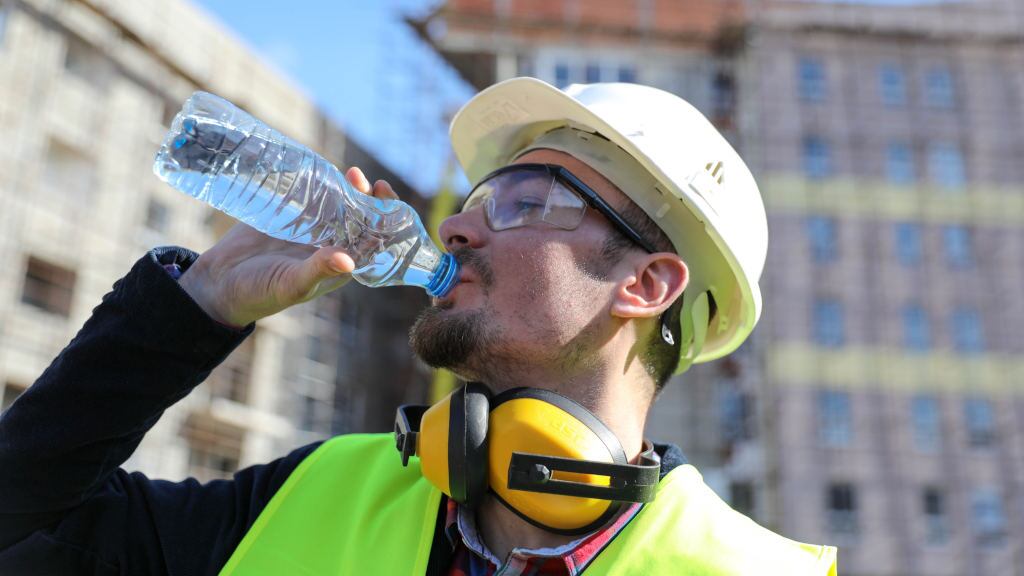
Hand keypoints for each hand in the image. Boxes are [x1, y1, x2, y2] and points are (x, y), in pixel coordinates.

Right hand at [179, 167, 398, 328]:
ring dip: (348, 189)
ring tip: (352, 173)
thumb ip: (318, 271)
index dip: (384, 224)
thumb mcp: (291, 284)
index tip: (385, 207)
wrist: (219, 283)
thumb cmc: (260, 293)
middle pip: (359, 218)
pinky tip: (324, 171)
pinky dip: (320, 184)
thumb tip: (349, 261)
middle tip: (364, 180)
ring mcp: (310, 229)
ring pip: (338, 204)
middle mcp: (330, 245)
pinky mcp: (289, 215)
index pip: (372, 242)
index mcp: (340, 265)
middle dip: (368, 199)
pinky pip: (311, 197)